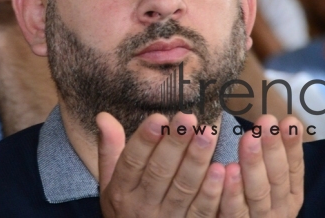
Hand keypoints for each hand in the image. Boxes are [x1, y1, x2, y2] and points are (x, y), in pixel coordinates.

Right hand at [98, 113, 303, 217]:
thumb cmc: (125, 208)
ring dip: (196, 161)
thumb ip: (110, 148)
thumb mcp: (110, 182)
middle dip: (174, 144)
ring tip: (207, 134)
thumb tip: (103, 115)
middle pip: (159, 172)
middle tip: (188, 118)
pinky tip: (222, 170)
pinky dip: (212, 192)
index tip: (158, 118)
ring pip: (183, 188)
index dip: (144, 140)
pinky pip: (201, 211)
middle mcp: (142, 206)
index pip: (132, 162)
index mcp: (121, 191)